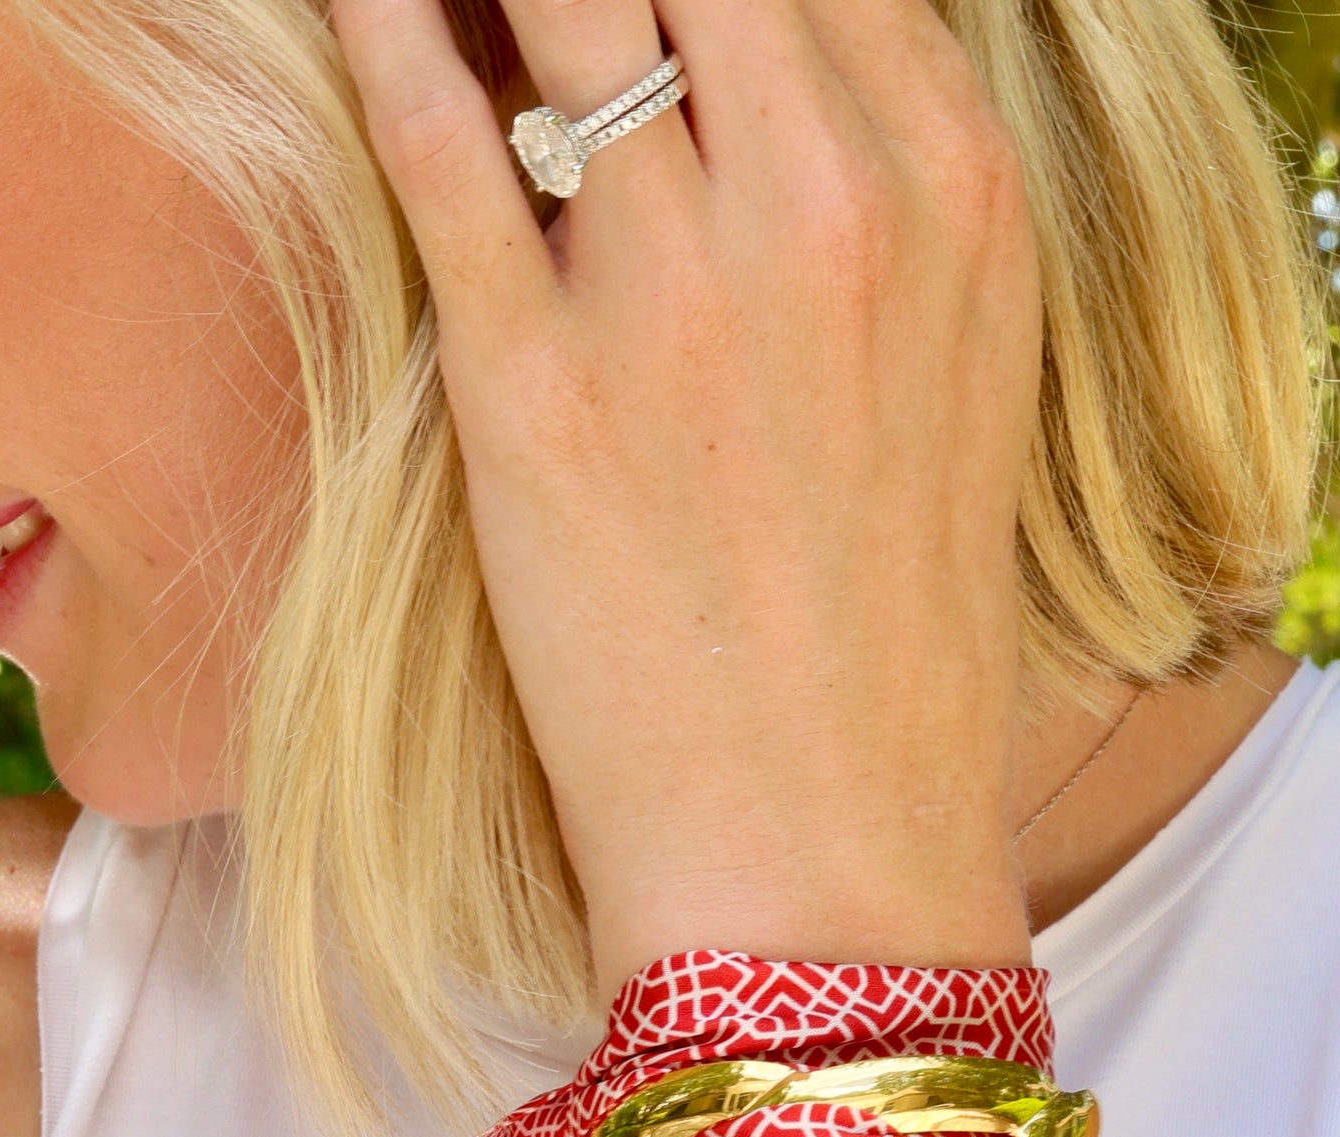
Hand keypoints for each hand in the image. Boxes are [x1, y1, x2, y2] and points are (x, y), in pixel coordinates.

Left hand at [335, 0, 1042, 990]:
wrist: (827, 852)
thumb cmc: (889, 645)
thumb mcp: (957, 380)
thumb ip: (880, 201)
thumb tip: (764, 88)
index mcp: (956, 190)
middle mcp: (834, 198)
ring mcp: (679, 288)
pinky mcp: (532, 390)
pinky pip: (432, 135)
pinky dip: (382, 32)